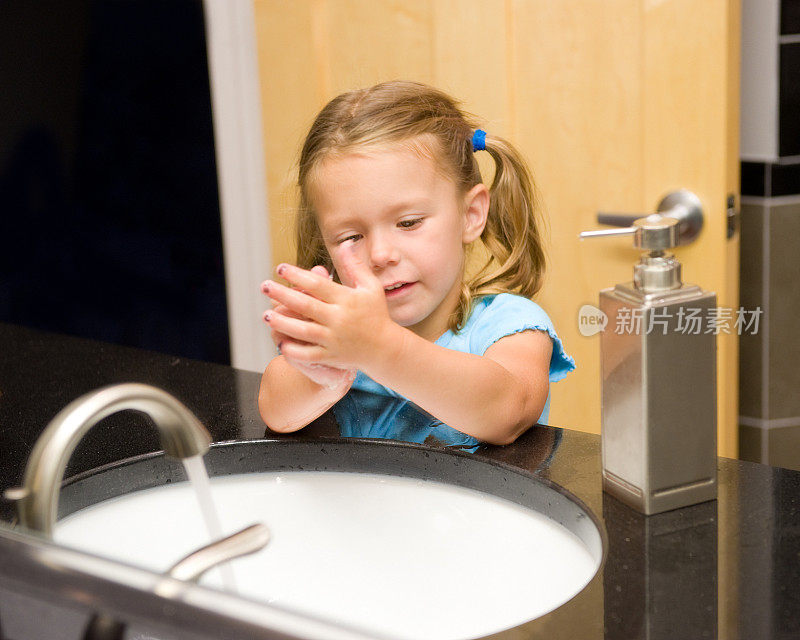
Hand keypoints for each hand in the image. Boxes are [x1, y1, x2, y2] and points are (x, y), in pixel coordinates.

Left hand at [261, 244, 401, 371]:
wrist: (385, 348)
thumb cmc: (376, 314)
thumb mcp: (370, 287)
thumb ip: (355, 266)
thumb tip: (345, 243)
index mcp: (347, 300)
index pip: (317, 285)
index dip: (297, 275)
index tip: (280, 268)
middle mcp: (339, 319)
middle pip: (305, 306)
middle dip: (282, 295)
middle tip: (264, 286)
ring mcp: (334, 339)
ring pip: (303, 331)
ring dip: (282, 323)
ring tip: (266, 314)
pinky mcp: (332, 356)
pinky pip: (308, 355)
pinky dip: (293, 350)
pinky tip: (279, 341)